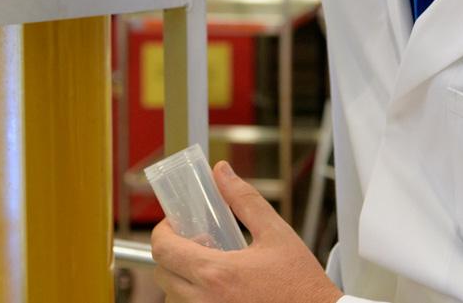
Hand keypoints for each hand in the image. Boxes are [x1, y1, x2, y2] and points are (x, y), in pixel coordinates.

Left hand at [151, 161, 342, 302]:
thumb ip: (244, 200)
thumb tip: (222, 173)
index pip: (162, 249)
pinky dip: (194, 297)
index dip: (163, 231)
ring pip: (173, 296)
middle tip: (194, 242)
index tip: (176, 224)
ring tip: (209, 266)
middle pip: (161, 274)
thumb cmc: (301, 285)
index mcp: (216, 273)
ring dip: (181, 278)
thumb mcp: (276, 233)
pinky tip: (219, 288)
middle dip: (171, 253)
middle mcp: (205, 301)